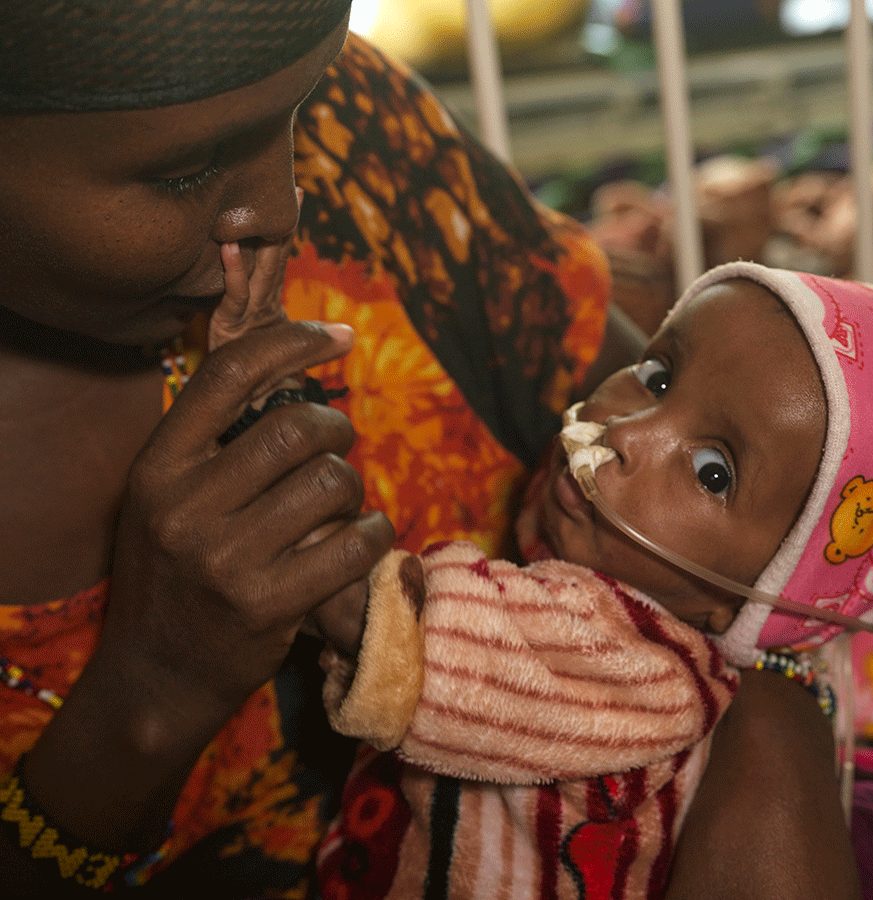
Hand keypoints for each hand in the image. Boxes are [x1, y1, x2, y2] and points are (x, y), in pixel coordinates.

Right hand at [101, 318, 393, 712]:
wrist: (154, 678)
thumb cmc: (172, 579)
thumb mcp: (166, 504)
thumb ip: (214, 450)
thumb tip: (298, 384)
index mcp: (156, 468)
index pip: (226, 374)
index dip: (290, 342)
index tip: (336, 336)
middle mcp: (183, 506)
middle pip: (295, 428)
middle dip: (336, 429)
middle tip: (339, 447)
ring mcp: (224, 559)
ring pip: (330, 482)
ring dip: (354, 486)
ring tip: (343, 504)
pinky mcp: (267, 605)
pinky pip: (354, 543)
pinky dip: (375, 533)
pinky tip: (366, 538)